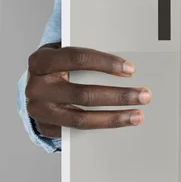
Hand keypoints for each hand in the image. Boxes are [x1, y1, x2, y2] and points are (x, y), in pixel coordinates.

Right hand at [26, 43, 151, 137]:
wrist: (36, 82)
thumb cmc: (59, 63)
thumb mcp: (66, 51)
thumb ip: (88, 54)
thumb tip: (126, 64)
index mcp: (41, 60)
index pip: (77, 59)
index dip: (106, 63)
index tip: (131, 69)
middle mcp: (36, 87)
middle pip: (84, 94)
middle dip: (119, 96)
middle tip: (144, 95)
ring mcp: (38, 110)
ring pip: (82, 118)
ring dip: (114, 118)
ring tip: (137, 115)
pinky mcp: (44, 127)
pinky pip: (76, 131)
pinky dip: (100, 128)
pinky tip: (119, 122)